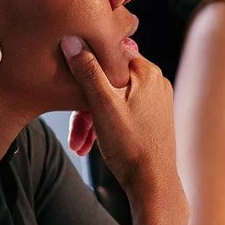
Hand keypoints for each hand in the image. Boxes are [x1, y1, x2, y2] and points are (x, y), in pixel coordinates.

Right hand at [60, 36, 178, 198]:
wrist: (153, 185)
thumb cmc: (131, 147)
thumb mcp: (102, 106)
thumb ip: (87, 71)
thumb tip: (71, 39)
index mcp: (146, 72)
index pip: (108, 53)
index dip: (85, 67)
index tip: (69, 83)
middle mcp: (155, 82)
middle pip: (107, 80)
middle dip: (84, 103)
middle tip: (74, 130)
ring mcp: (155, 100)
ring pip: (111, 99)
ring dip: (91, 119)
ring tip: (79, 144)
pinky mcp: (152, 118)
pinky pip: (120, 111)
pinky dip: (104, 125)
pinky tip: (91, 144)